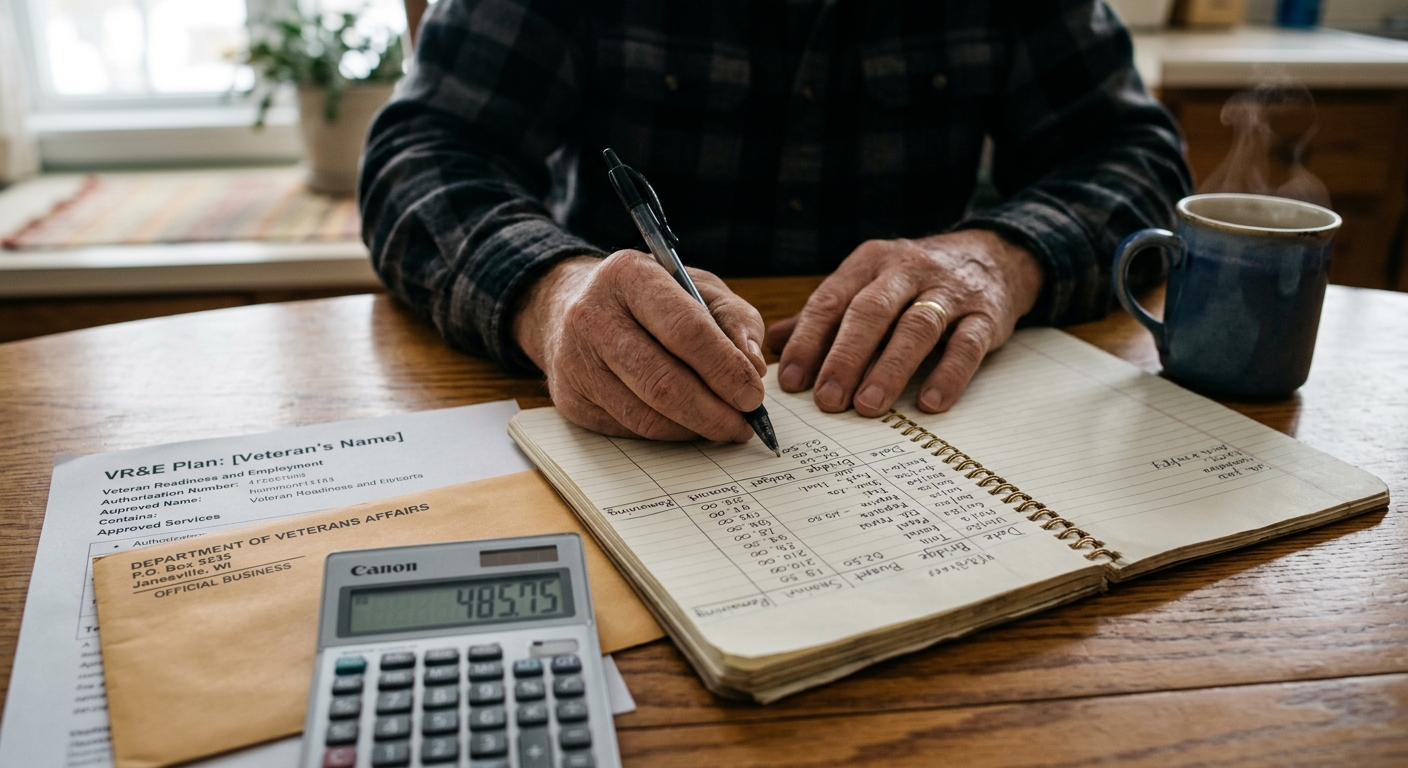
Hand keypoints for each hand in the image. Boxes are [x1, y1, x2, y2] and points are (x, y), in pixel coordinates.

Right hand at [512, 250, 767, 440]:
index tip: (753, 395)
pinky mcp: (570, 398)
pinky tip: (689, 425)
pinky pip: (629, 428)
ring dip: (694, 429)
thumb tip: (754, 368)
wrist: (569, 305)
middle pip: (662, 381)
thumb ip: (734, 319)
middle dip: (712, 411)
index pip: (684, 329)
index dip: (724, 368)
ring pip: (645, 414)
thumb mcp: (697, 286)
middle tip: (744, 425)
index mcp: (630, 276)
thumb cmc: (648, 297)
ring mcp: (575, 360)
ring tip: (724, 427)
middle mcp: (593, 316)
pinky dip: (668, 433)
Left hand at [766, 229, 1042, 417]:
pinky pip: (967, 345)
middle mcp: (907, 270)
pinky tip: (929, 403)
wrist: (993, 257)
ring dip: (889, 368)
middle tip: (827, 400)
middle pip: (870, 312)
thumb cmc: (915, 281)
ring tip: (867, 406)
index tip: (790, 381)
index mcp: (869, 263)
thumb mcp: (869, 285)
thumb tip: (774, 346)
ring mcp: (949, 291)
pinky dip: (948, 374)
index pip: (831, 300)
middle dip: (845, 357)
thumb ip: (825, 316)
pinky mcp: (986, 314)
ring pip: (916, 327)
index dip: (808, 341)